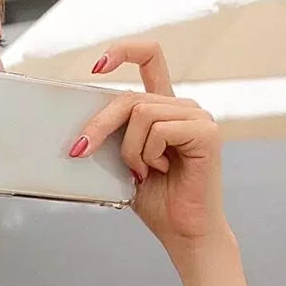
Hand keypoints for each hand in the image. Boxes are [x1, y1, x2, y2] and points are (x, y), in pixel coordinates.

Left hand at [71, 38, 227, 248]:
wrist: (185, 234)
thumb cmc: (158, 202)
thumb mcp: (124, 164)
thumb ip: (113, 138)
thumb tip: (80, 129)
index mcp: (165, 110)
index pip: (150, 59)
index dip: (124, 51)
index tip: (97, 66)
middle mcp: (183, 107)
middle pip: (130, 97)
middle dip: (99, 125)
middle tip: (79, 150)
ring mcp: (197, 117)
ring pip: (141, 113)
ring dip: (129, 150)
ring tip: (143, 172)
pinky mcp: (205, 132)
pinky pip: (159, 130)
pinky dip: (149, 155)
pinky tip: (161, 171)